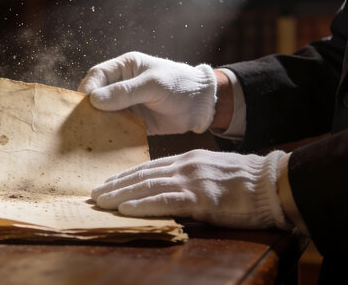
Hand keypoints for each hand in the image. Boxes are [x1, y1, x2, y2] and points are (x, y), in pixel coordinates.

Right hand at [78, 51, 216, 134]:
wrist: (203, 106)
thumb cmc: (180, 85)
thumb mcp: (153, 85)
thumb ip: (125, 91)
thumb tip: (94, 100)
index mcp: (124, 68)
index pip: (97, 75)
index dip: (87, 88)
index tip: (84, 104)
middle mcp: (121, 85)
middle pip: (96, 96)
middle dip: (88, 109)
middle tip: (82, 122)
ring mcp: (126, 105)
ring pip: (103, 114)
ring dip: (97, 123)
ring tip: (90, 134)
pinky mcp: (132, 122)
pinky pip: (116, 128)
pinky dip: (110, 134)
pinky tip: (105, 142)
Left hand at [91, 149, 290, 229]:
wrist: (273, 183)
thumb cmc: (246, 181)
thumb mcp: (212, 171)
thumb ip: (190, 176)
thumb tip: (169, 187)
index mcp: (187, 159)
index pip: (148, 166)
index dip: (125, 175)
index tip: (107, 182)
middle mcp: (185, 166)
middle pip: (142, 175)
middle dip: (115, 185)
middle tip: (94, 194)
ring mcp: (192, 180)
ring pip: (147, 186)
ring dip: (120, 195)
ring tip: (101, 202)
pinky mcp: (201, 197)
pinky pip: (164, 201)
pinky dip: (141, 204)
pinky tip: (125, 208)